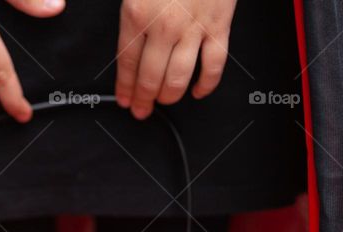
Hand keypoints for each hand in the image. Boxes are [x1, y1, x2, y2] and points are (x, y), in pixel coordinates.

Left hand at [114, 0, 237, 118]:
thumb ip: (127, 10)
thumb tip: (123, 36)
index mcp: (136, 13)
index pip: (126, 62)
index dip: (124, 87)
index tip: (124, 100)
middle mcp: (163, 26)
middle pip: (150, 77)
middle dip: (143, 99)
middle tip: (140, 110)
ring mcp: (192, 29)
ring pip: (178, 78)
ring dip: (169, 96)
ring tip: (163, 101)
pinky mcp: (218, 27)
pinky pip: (213, 65)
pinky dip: (206, 84)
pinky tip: (198, 91)